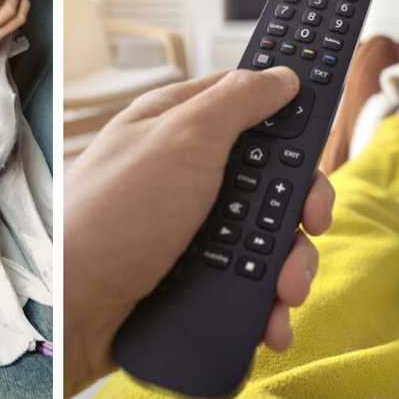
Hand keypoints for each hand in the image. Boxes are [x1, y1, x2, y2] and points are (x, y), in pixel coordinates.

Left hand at [63, 67, 334, 396]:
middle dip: (299, 208)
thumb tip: (281, 74)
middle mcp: (187, 175)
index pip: (252, 104)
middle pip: (272, 178)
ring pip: (267, 238)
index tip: (328, 119)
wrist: (70, 312)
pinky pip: (247, 286)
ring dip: (287, 267)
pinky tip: (269, 323)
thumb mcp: (181, 139)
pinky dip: (265, 305)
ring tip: (282, 293)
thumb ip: (237, 102)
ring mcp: (191, 229)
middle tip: (310, 224)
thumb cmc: (109, 216)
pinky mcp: (192, 279)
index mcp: (180, 127)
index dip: (293, 112)